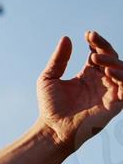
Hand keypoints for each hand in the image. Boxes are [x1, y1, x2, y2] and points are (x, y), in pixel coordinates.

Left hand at [37, 30, 122, 153]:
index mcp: (88, 74)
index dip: (97, 42)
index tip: (88, 34)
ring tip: (95, 58)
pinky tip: (109, 72)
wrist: (52, 129)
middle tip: (92, 44)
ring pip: (122, 70)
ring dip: (112, 60)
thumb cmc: (50, 106)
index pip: (99, 53)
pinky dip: (122, 77)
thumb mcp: (49, 78)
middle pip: (112, 58)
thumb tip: (66, 38)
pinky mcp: (115, 104)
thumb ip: (59, 59)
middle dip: (105, 47)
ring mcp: (110, 91)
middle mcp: (101, 81)